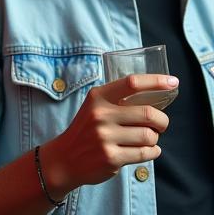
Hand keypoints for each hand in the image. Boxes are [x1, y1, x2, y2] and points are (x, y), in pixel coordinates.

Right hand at [41, 74, 173, 194]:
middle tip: (161, 124)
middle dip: (162, 121)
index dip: (155, 81)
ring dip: (155, 139)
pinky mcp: (112, 157)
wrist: (66, 157)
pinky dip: (153, 152)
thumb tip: (153, 97)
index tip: (172, 81)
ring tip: (147, 139)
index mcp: (97, 96)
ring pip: (149, 136)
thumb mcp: (94, 107)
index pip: (131, 83)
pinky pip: (145, 153)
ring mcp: (105, 136)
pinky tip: (147, 150)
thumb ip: (117, 101)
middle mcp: (101, 114)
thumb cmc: (86, 129)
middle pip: (148, 113)